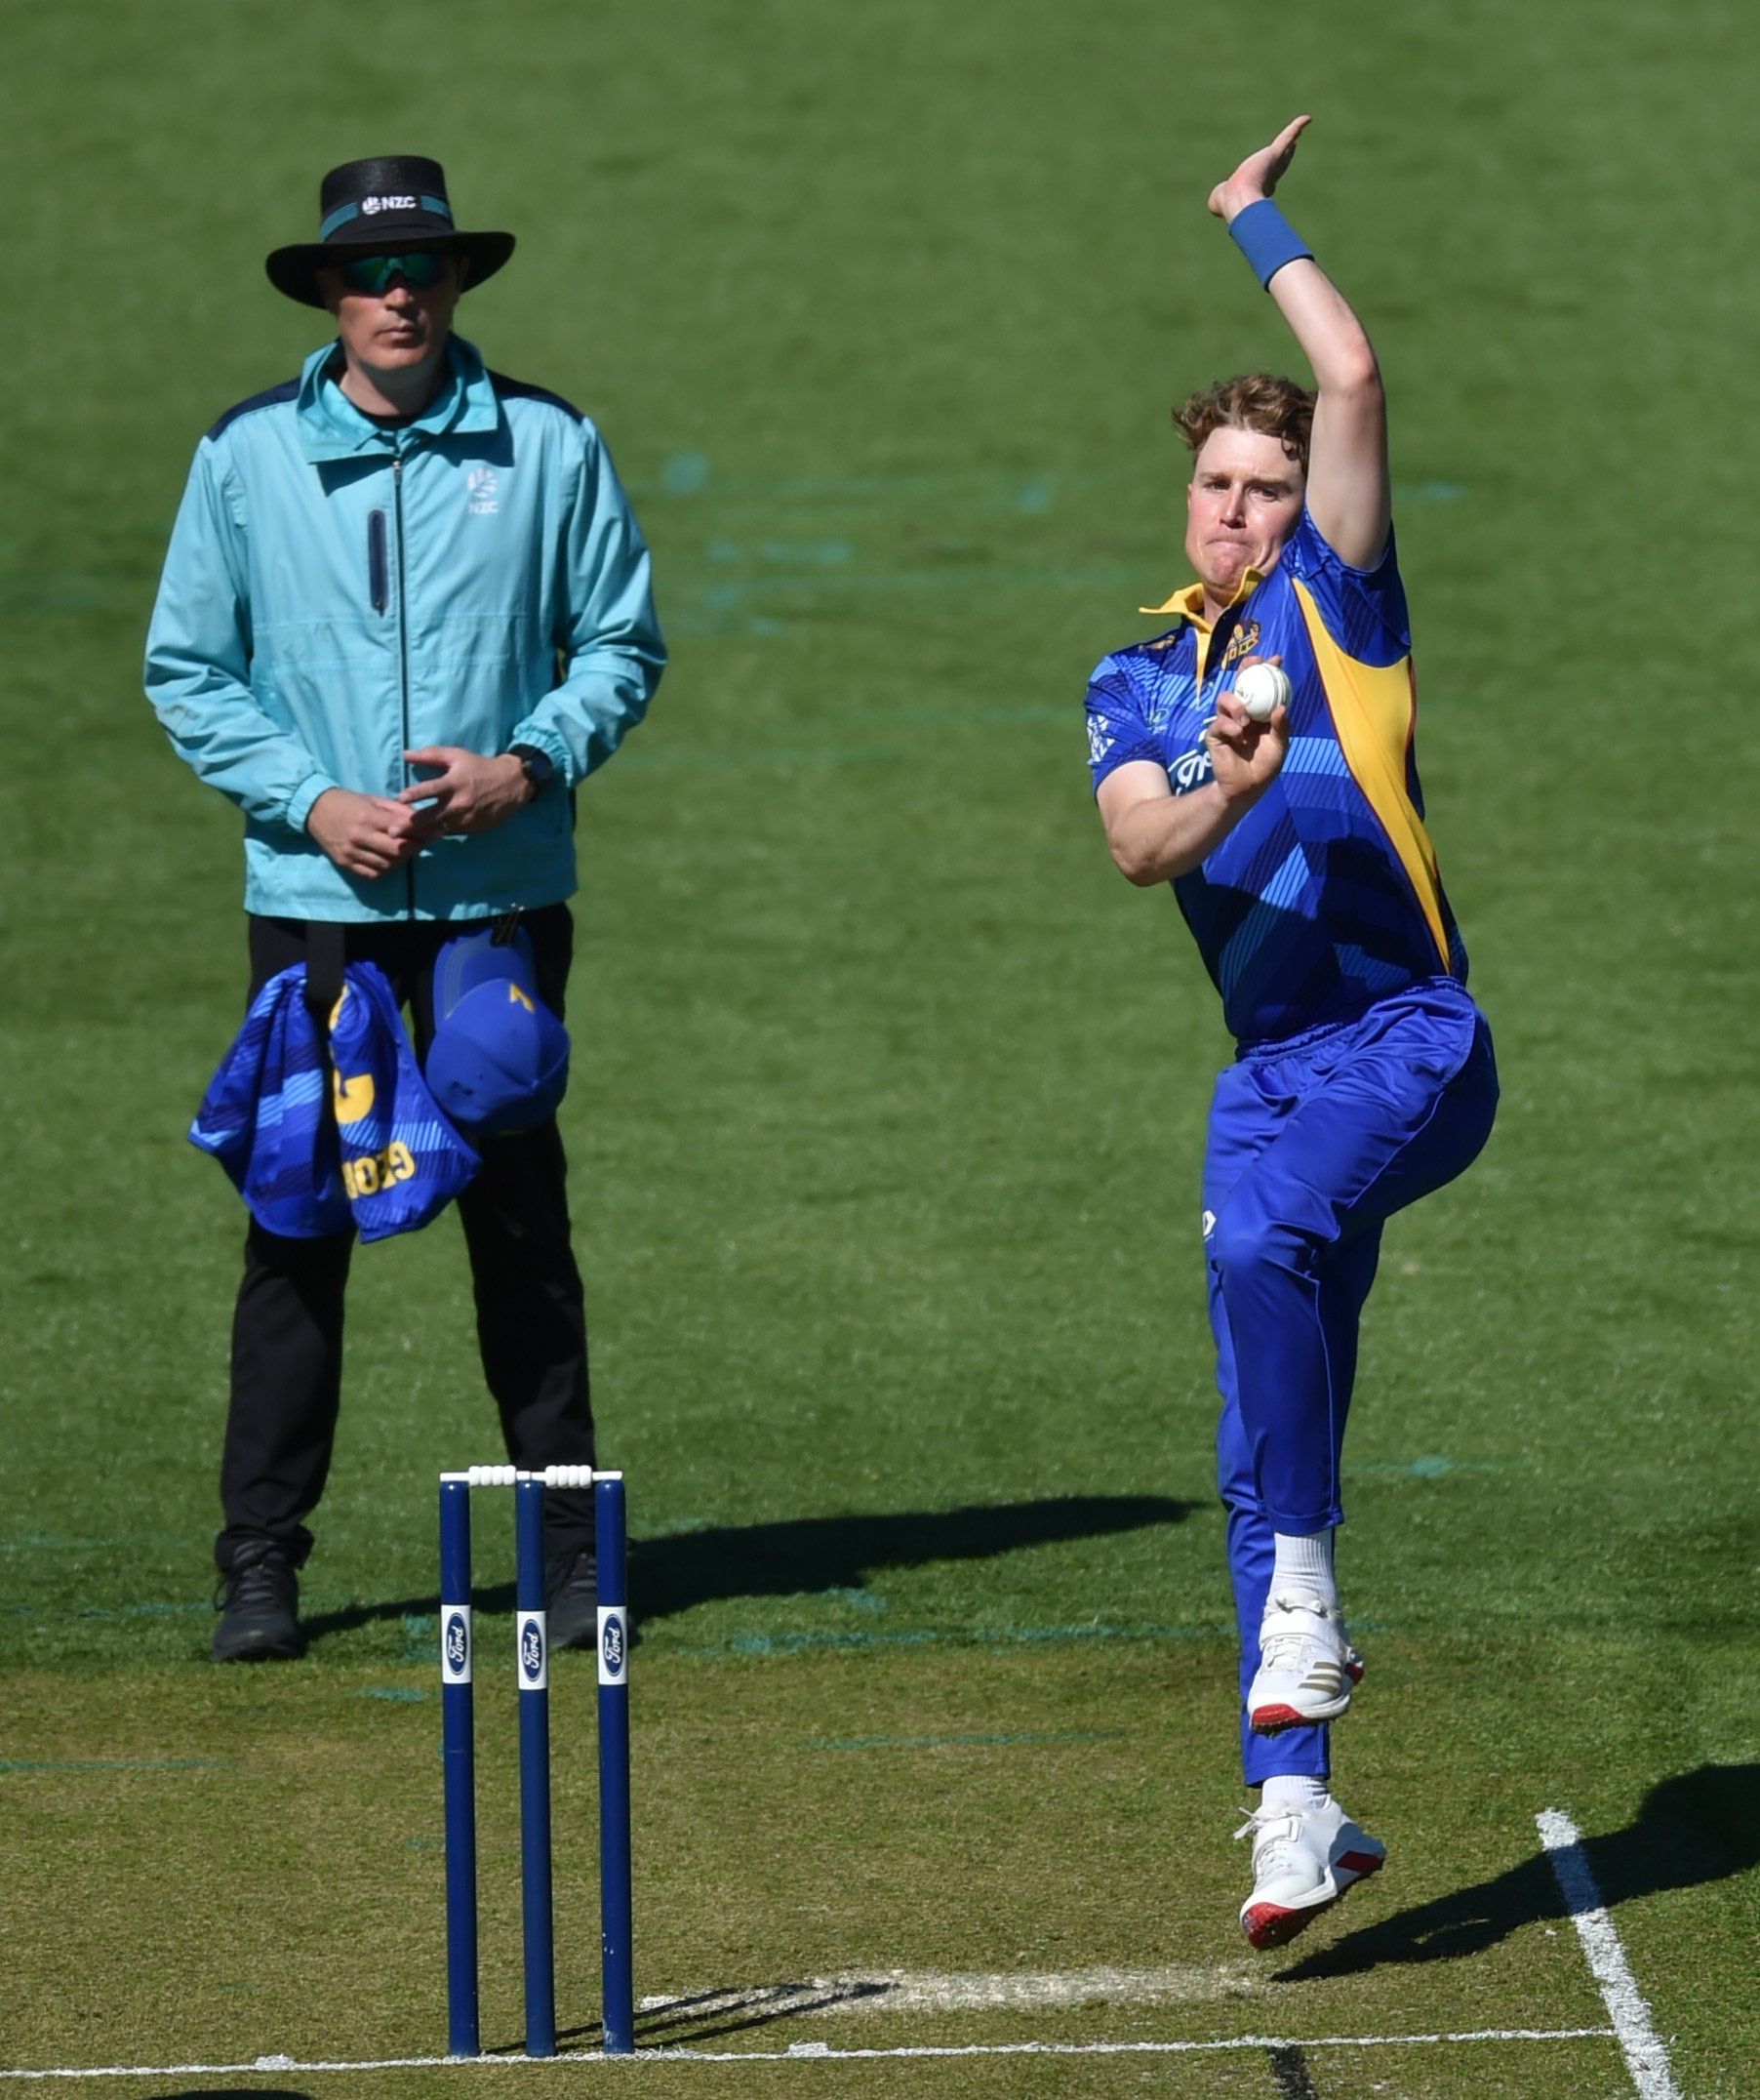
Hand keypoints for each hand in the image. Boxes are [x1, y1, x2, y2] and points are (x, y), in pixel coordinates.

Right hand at [306, 787, 425, 877]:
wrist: (314, 809)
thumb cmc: (348, 801)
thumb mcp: (373, 799)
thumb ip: (397, 810)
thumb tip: (421, 819)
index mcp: (368, 817)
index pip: (402, 829)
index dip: (422, 832)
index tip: (436, 831)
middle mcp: (360, 836)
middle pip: (398, 850)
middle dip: (416, 847)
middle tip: (425, 843)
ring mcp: (351, 852)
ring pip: (387, 865)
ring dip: (402, 860)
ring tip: (409, 851)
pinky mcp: (345, 863)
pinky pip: (372, 874)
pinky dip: (386, 870)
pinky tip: (391, 861)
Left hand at [397, 746, 530, 837]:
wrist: (512, 784)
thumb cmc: (480, 767)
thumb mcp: (457, 755)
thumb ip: (431, 755)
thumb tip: (405, 754)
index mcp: (454, 783)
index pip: (430, 789)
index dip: (413, 794)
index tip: (398, 799)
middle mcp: (459, 803)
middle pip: (430, 816)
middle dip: (410, 824)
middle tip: (392, 832)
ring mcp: (466, 818)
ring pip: (440, 828)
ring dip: (422, 832)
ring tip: (404, 838)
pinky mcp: (473, 829)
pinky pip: (452, 831)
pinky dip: (440, 832)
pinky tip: (427, 835)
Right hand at [1205, 656, 1289, 802]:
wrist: (1246, 787)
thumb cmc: (1265, 766)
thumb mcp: (1279, 745)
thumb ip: (1281, 726)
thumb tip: (1282, 707)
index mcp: (1259, 713)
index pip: (1262, 687)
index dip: (1266, 670)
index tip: (1275, 659)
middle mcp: (1242, 713)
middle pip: (1240, 684)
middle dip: (1245, 670)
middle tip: (1253, 663)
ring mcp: (1227, 722)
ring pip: (1224, 699)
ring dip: (1236, 704)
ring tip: (1246, 719)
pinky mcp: (1215, 734)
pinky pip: (1218, 722)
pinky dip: (1229, 726)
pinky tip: (1238, 735)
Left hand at [1207, 114, 1310, 224]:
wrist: (1238, 199)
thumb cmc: (1227, 203)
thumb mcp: (1219, 201)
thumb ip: (1218, 199)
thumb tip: (1214, 202)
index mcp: (1257, 188)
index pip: (1266, 181)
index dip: (1270, 179)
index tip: (1273, 180)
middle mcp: (1268, 177)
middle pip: (1280, 164)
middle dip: (1285, 158)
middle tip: (1292, 148)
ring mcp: (1273, 164)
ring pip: (1284, 149)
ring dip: (1291, 139)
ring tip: (1298, 131)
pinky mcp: (1274, 153)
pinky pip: (1287, 136)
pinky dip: (1297, 127)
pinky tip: (1306, 119)